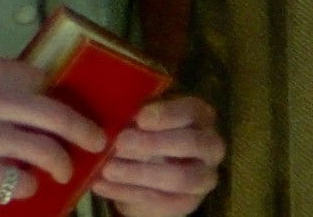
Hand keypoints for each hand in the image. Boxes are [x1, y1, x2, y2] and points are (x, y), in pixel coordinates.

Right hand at [0, 56, 106, 199]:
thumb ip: (1, 78)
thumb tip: (44, 87)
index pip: (41, 79)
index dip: (64, 97)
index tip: (74, 110)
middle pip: (56, 115)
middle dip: (85, 132)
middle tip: (96, 141)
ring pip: (45, 151)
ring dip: (62, 165)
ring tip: (63, 171)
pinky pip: (21, 180)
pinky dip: (30, 186)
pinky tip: (26, 185)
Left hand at [91, 96, 223, 215]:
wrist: (150, 172)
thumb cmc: (145, 132)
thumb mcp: (141, 117)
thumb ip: (134, 113)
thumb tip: (113, 114)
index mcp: (200, 115)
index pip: (192, 111)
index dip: (167, 114)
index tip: (140, 118)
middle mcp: (210, 145)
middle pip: (191, 143)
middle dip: (153, 143)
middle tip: (120, 142)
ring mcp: (203, 176)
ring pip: (179, 177)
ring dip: (140, 173)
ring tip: (107, 168)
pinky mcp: (188, 202)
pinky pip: (160, 199)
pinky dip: (127, 192)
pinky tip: (102, 185)